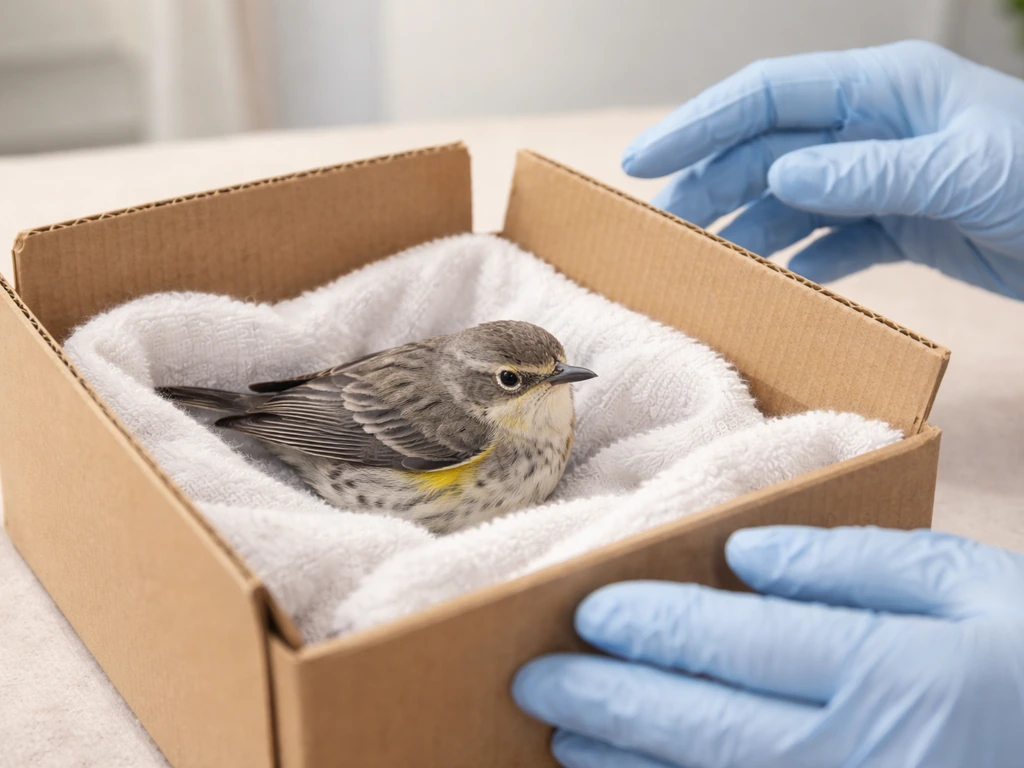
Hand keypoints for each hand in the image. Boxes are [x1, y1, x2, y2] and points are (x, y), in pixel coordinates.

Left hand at [513, 526, 1023, 767]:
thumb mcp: (968, 585)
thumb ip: (855, 566)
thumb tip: (746, 556)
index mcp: (896, 674)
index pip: (743, 643)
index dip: (657, 625)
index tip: (589, 609)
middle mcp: (863, 754)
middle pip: (709, 726)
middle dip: (612, 699)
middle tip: (534, 677)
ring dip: (630, 762)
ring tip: (563, 732)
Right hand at [622, 40, 1023, 299]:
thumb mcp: (956, 168)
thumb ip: (863, 173)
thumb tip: (777, 178)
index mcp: (879, 88)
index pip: (766, 96)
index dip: (698, 124)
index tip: (644, 161)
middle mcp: (870, 126)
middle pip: (764, 151)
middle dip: (710, 188)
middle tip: (663, 236)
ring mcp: (880, 176)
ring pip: (787, 199)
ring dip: (744, 231)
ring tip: (702, 267)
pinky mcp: (897, 222)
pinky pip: (826, 240)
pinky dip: (794, 262)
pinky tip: (768, 287)